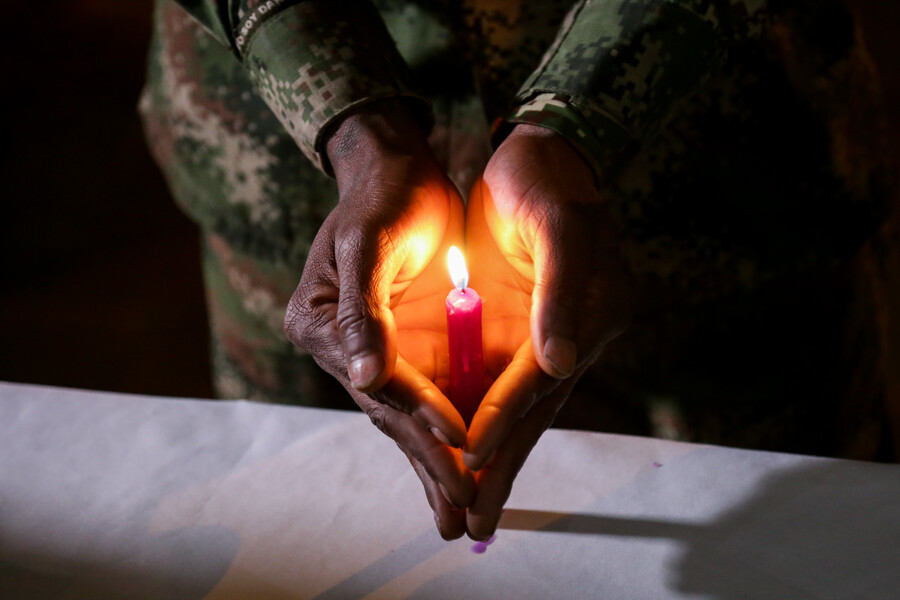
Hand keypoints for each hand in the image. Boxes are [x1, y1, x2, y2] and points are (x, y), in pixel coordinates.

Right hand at [283, 99, 473, 538]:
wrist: (397, 174)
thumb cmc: (385, 197)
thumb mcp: (369, 241)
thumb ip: (362, 311)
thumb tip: (362, 379)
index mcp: (318, 323)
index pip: (376, 378)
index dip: (419, 409)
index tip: (458, 439)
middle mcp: (339, 348)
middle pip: (388, 412)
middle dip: (428, 459)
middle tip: (461, 509)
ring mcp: (369, 355)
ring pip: (405, 418)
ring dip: (434, 464)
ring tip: (462, 512)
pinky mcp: (400, 353)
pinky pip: (422, 403)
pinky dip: (442, 438)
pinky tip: (464, 473)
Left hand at [463, 124, 630, 538]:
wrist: (540, 154)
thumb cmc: (548, 181)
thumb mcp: (559, 224)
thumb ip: (562, 293)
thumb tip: (563, 363)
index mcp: (587, 318)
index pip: (538, 381)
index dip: (504, 418)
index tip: (471, 457)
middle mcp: (569, 339)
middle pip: (531, 413)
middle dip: (502, 466)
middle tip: (475, 524)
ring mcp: (545, 339)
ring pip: (515, 411)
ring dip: (493, 459)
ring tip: (470, 510)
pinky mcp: (521, 332)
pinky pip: (500, 388)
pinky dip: (483, 425)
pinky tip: (462, 455)